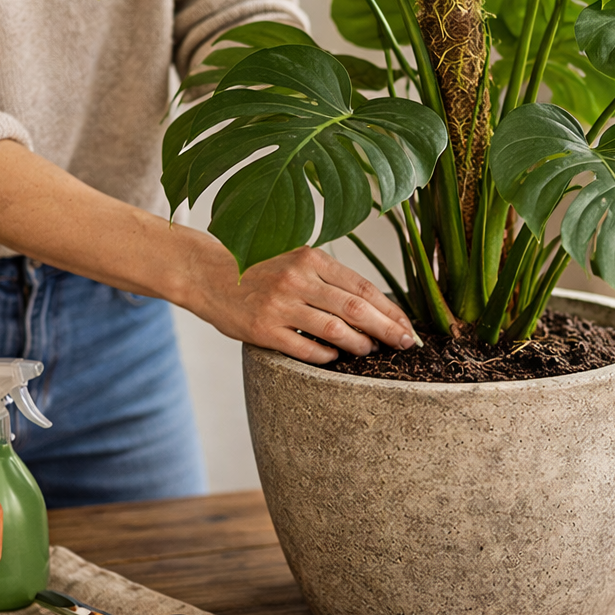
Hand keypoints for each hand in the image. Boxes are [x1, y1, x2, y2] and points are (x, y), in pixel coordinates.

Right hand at [189, 242, 417, 363]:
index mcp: (310, 258)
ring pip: (336, 330)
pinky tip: (335, 357)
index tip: (407, 325)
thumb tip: (373, 305)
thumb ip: (328, 277)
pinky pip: (306, 349)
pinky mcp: (263, 329)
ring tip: (370, 351)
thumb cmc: (259, 270)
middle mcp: (297, 278)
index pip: (363, 286)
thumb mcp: (294, 260)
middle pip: (356, 308)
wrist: (207, 274)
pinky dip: (327, 356)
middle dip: (387, 329)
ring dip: (360, 344)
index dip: (390, 309)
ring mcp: (280, 304)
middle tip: (405, 344)